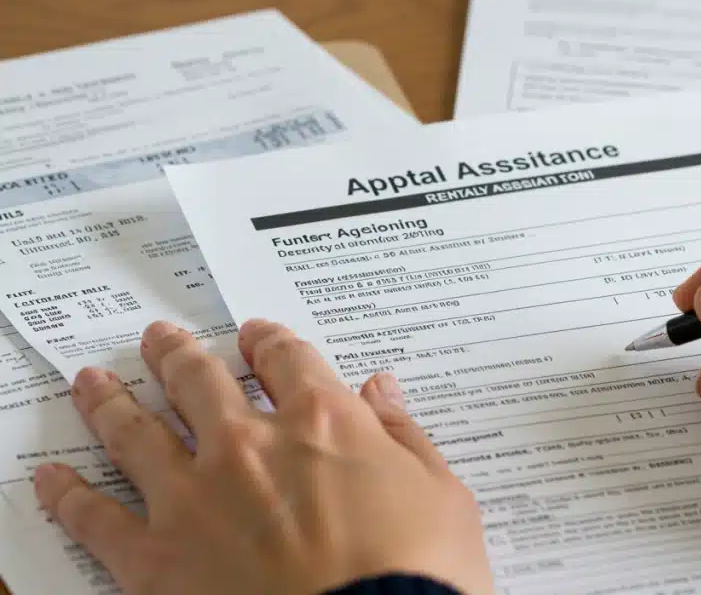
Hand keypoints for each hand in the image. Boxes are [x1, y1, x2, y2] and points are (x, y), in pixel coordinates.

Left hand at [33, 319, 491, 594]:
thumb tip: (383, 391)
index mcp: (324, 423)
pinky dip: (65, 494)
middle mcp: (250, 445)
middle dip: (177, 354)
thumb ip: (406, 437)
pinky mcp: (155, 558)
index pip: (285, 357)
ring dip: (111, 400)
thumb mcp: (444, 496)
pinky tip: (48, 478)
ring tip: (93, 382)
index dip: (267, 340)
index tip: (256, 337)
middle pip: (196, 378)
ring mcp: (194, 497)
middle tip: (162, 341)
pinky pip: (93, 517)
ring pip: (134, 430)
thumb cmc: (422, 574)